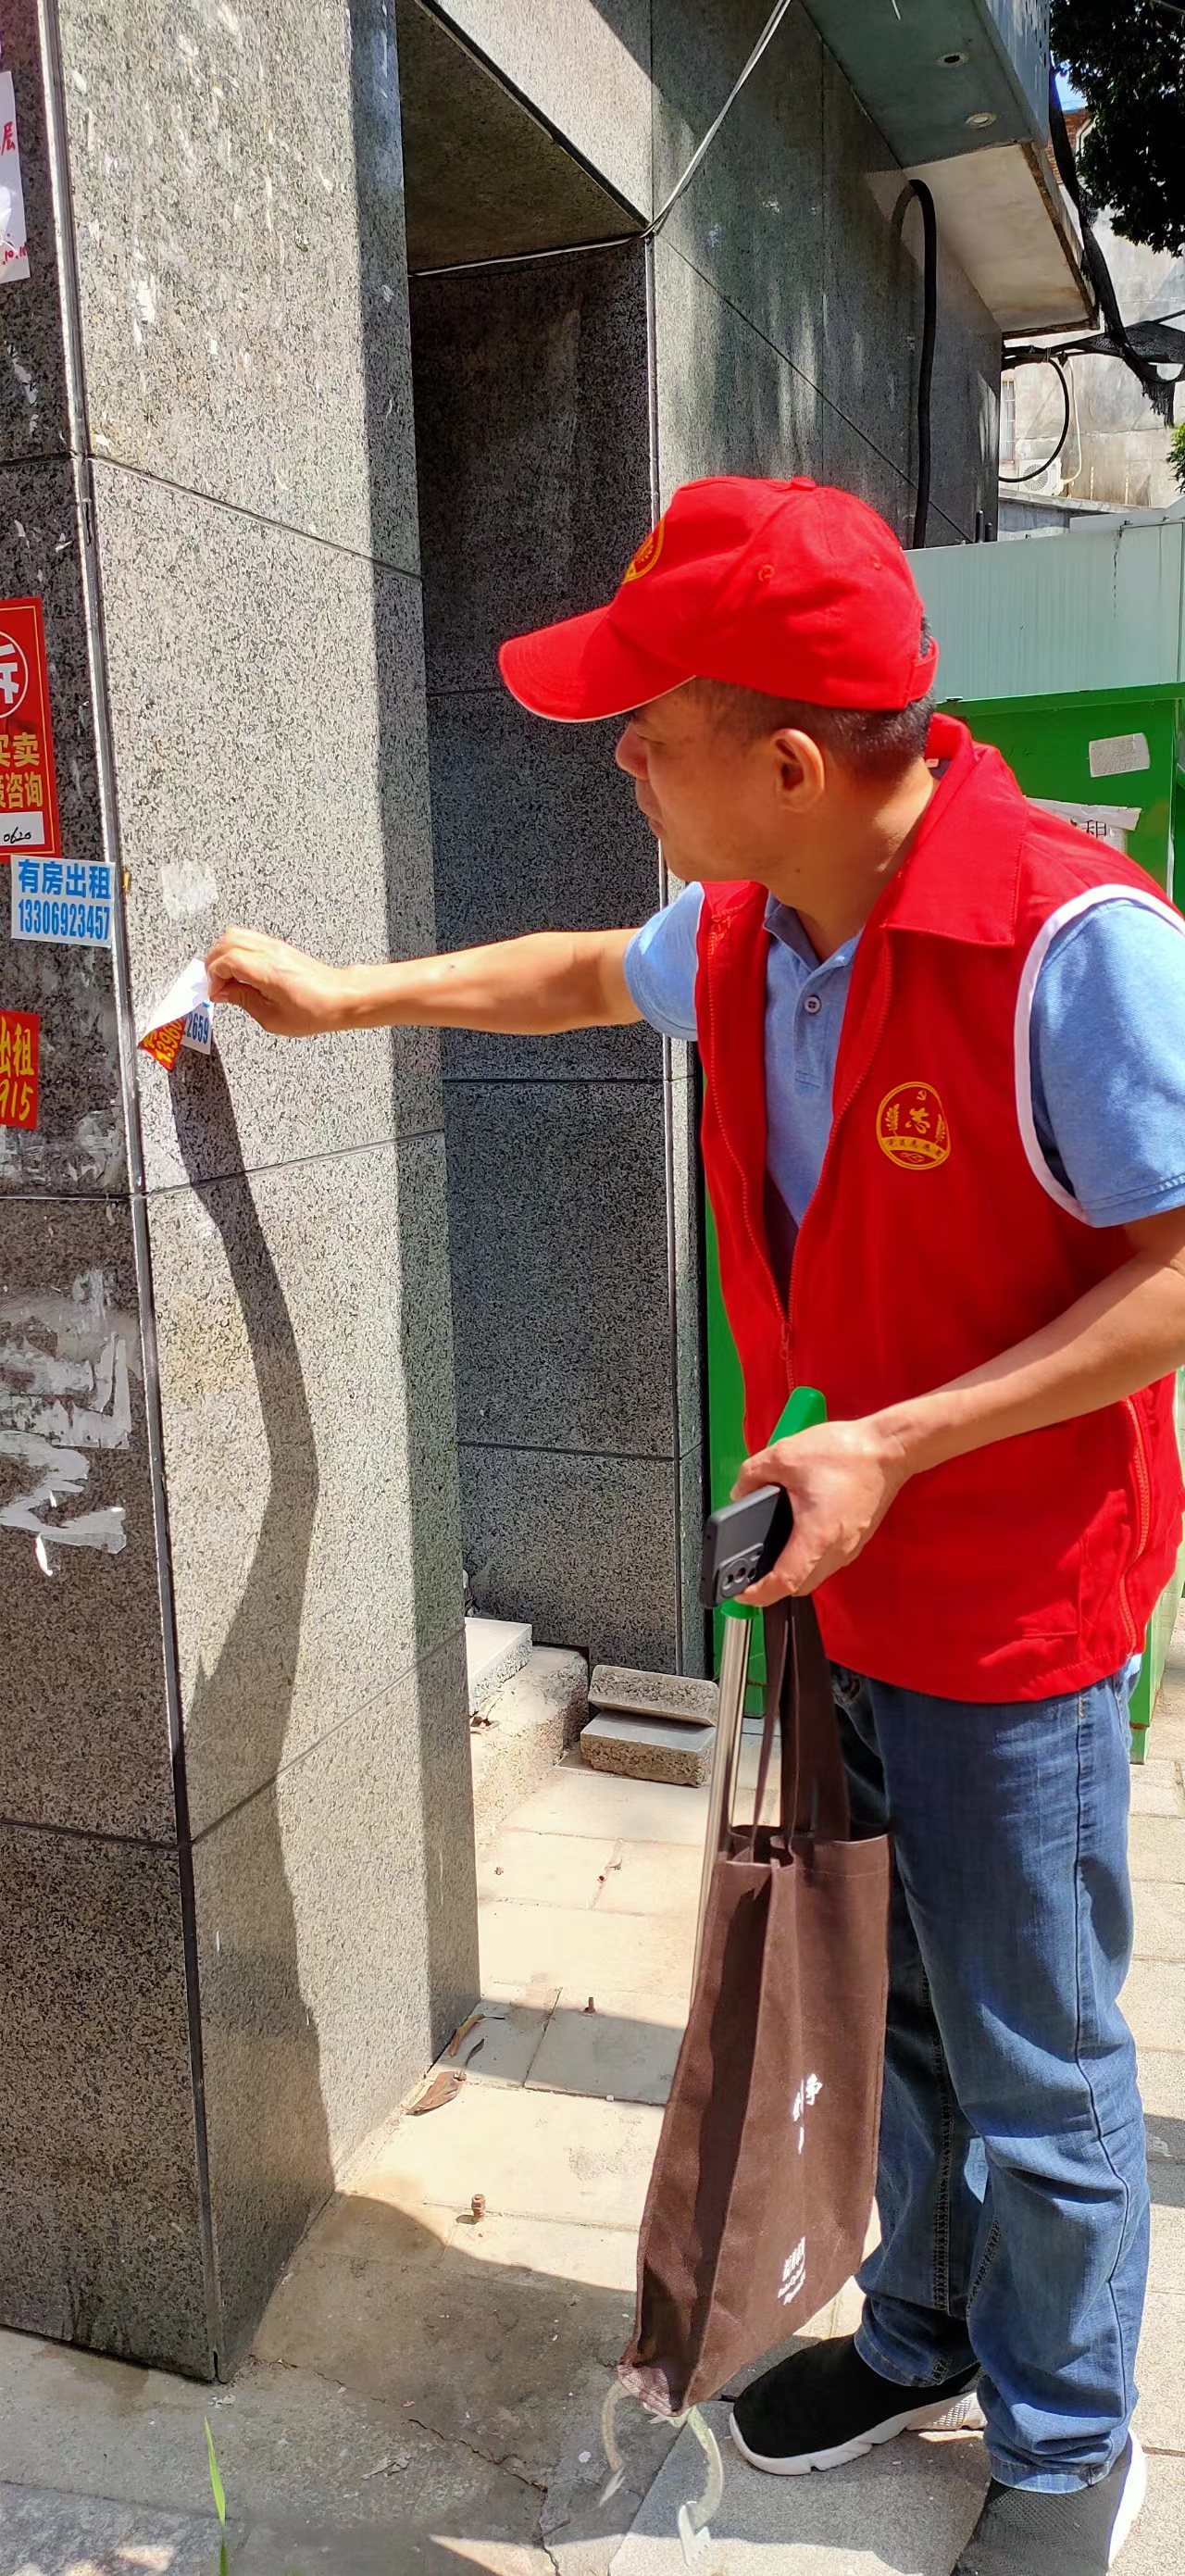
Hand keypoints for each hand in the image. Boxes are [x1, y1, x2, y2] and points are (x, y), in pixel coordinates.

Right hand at [205, 928, 350, 1036]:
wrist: (341, 997)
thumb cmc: (316, 1010)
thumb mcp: (272, 1018)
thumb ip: (243, 1001)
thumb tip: (223, 993)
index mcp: (267, 970)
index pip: (226, 960)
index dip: (214, 976)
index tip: (216, 993)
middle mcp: (271, 952)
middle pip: (226, 940)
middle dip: (213, 963)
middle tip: (218, 985)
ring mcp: (276, 946)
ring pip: (235, 934)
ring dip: (224, 955)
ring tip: (228, 979)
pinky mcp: (280, 947)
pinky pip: (249, 939)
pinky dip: (237, 951)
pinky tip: (242, 973)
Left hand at [732, 1417, 911, 1603]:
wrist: (889, 1448)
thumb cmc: (847, 1453)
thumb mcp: (785, 1455)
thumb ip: (752, 1475)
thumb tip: (740, 1491)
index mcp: (817, 1536)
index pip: (784, 1583)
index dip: (759, 1595)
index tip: (742, 1593)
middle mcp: (837, 1549)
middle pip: (800, 1586)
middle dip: (773, 1586)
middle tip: (752, 1575)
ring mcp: (851, 1546)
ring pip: (816, 1575)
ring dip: (794, 1572)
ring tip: (771, 1557)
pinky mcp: (858, 1537)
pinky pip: (829, 1559)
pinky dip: (810, 1557)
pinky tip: (798, 1535)